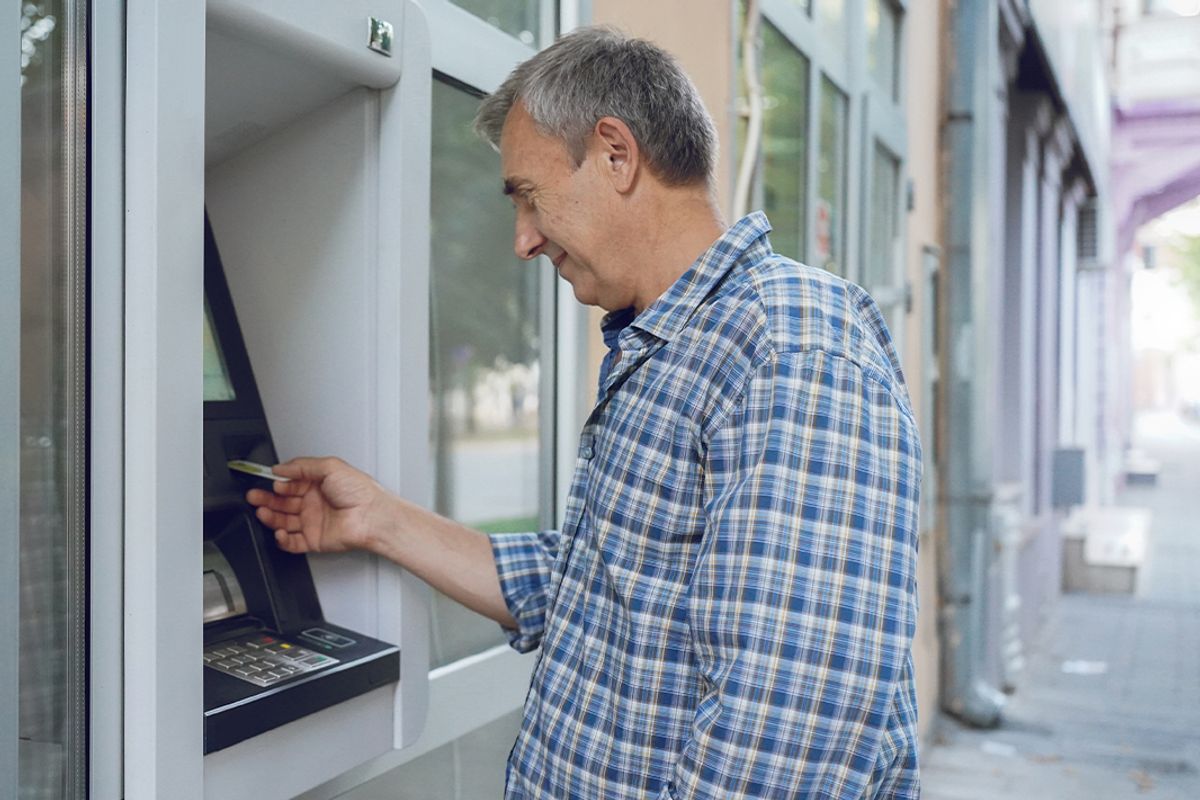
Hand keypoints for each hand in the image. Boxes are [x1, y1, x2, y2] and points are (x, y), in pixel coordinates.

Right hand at [245, 456, 387, 554]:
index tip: (267, 481)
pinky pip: (292, 542)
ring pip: (284, 521)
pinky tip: (278, 531)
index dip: (277, 483)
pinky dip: (282, 539)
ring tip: (262, 512)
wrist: (372, 516)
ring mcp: (313, 522)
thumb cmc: (360, 491)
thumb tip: (280, 467)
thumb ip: (302, 466)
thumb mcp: (330, 466)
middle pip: (283, 502)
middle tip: (254, 496)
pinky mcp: (314, 540)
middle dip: (267, 499)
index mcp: (318, 484)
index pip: (290, 483)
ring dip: (270, 517)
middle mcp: (315, 503)